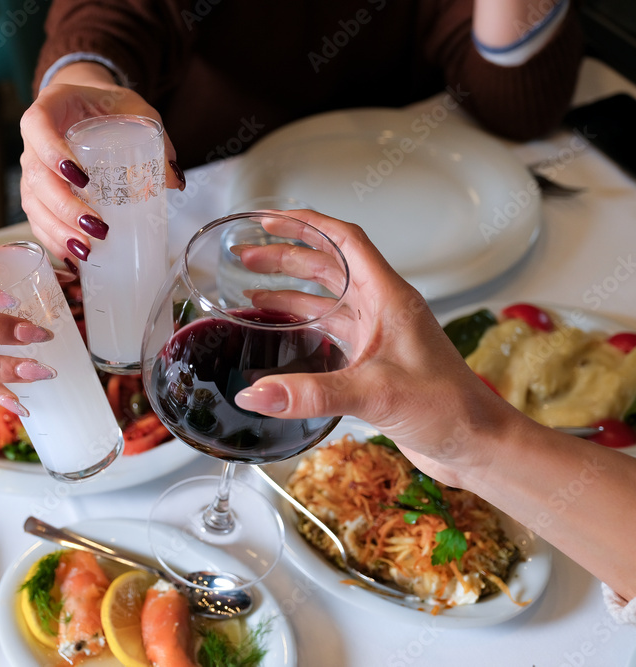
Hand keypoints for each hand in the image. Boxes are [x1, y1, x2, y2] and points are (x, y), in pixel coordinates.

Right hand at [19, 68, 183, 267]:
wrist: (86, 106)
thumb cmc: (107, 106)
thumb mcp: (134, 110)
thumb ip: (155, 138)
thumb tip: (173, 181)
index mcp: (50, 107)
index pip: (36, 126)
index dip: (51, 152)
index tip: (81, 177)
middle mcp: (33, 140)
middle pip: (36, 177)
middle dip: (64, 208)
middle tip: (97, 227)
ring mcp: (32, 168)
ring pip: (33, 203)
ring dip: (58, 230)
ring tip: (86, 250)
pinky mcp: (36, 191)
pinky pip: (36, 218)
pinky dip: (53, 239)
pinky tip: (73, 256)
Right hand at [232, 210, 516, 486]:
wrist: (476, 444)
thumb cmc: (448, 407)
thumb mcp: (375, 394)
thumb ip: (311, 393)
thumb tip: (255, 394)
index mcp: (389, 297)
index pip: (344, 239)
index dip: (305, 223)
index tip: (268, 219)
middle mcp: (383, 308)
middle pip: (329, 264)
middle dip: (286, 255)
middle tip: (246, 256)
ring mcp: (378, 334)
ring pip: (327, 297)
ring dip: (289, 289)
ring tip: (250, 289)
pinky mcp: (373, 360)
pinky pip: (329, 329)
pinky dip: (300, 324)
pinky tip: (279, 332)